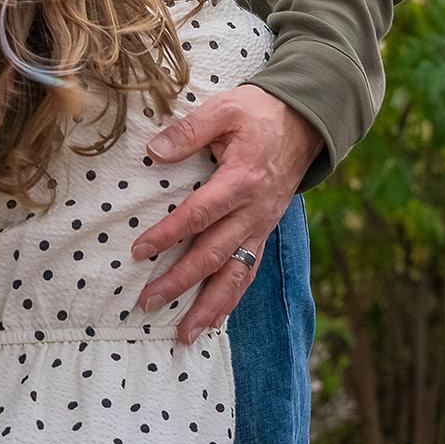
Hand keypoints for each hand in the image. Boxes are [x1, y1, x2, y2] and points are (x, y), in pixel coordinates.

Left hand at [131, 87, 320, 342]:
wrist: (305, 122)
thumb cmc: (260, 113)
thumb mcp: (225, 109)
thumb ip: (189, 131)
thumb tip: (154, 152)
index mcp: (242, 181)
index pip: (199, 215)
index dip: (168, 236)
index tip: (139, 251)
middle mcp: (254, 211)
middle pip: (213, 255)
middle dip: (180, 283)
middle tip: (148, 302)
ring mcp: (261, 225)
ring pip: (235, 275)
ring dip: (209, 306)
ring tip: (184, 333)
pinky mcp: (264, 230)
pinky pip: (249, 270)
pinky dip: (232, 297)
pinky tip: (214, 318)